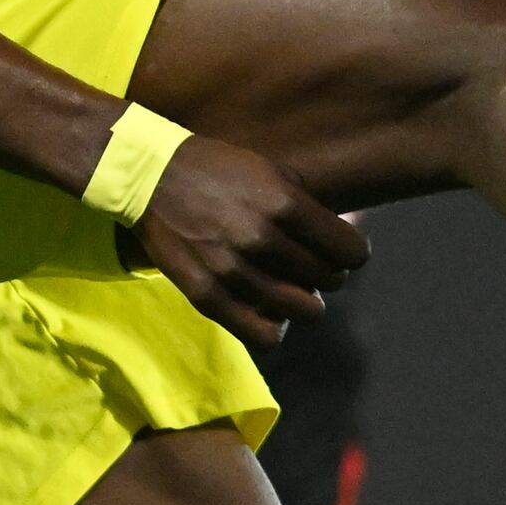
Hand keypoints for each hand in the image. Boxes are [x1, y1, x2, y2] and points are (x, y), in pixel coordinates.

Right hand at [128, 134, 366, 347]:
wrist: (152, 177)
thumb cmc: (218, 169)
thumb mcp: (272, 171)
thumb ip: (309, 204)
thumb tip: (346, 234)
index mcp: (284, 203)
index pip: (350, 252)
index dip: (354, 253)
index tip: (344, 252)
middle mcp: (262, 240)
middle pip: (329, 281)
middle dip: (329, 275)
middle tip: (313, 267)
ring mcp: (233, 272)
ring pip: (303, 310)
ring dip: (306, 301)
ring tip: (293, 288)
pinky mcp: (208, 295)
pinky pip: (263, 335)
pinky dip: (275, 328)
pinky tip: (270, 312)